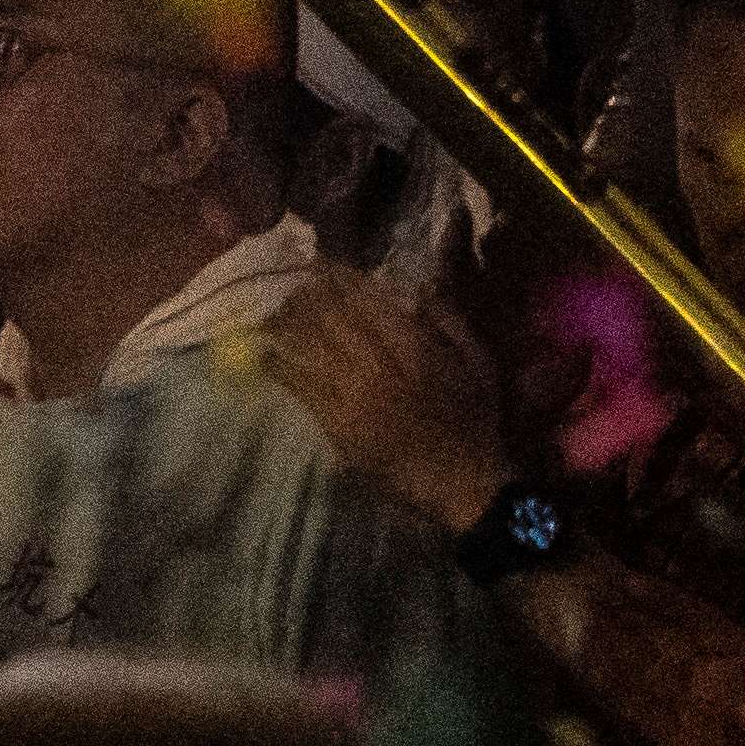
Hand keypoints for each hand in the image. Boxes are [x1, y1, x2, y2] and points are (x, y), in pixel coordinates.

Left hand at [239, 250, 508, 528]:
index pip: (366, 299)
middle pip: (329, 317)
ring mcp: (353, 396)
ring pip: (307, 347)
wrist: (462, 481)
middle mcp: (379, 366)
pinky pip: (299, 387)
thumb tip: (416, 287)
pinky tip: (266, 353)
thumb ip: (449, 322)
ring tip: (274, 313)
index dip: (339, 277)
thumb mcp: (478, 363)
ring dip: (286, 324)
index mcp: (416, 348)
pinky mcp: (336, 424)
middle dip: (307, 296)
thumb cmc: (474, 421)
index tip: (323, 264)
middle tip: (295, 286)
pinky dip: (278, 366)